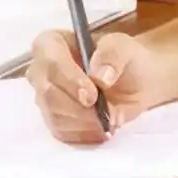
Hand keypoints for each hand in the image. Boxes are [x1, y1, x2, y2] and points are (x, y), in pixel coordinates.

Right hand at [27, 28, 175, 143]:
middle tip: (106, 113)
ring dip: (85, 122)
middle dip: (78, 107)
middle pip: (47, 92)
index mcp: (51, 43)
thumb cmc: (124, 58)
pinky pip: (62, 133)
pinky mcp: (55, 121)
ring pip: (55, 116)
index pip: (50, 61)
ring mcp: (45, 98)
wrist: (135, 82)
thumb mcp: (124, 47)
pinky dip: (85, 134)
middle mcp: (41, 71)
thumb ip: (112, 55)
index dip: (69, 80)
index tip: (91, 96)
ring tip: (110, 118)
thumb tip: (99, 77)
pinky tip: (103, 128)